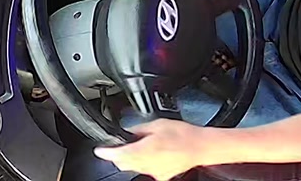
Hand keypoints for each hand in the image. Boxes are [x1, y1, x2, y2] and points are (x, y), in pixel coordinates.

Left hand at [94, 119, 214, 179]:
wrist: (201, 146)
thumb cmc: (183, 134)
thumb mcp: (156, 124)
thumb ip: (138, 129)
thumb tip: (129, 131)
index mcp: (143, 151)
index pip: (117, 155)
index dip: (105, 153)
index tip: (99, 150)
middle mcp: (147, 165)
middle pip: (123, 163)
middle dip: (118, 155)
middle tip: (120, 144)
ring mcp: (154, 172)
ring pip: (135, 168)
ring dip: (131, 158)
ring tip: (141, 145)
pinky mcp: (162, 176)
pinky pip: (147, 170)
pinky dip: (145, 162)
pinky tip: (154, 153)